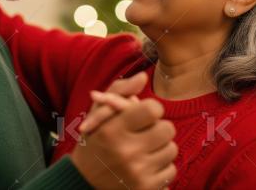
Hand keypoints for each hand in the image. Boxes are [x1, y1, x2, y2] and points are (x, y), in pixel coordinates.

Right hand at [70, 73, 176, 189]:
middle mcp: (126, 152)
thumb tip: (143, 76)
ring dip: (161, 148)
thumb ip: (121, 91)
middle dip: (158, 128)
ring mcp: (138, 173)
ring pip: (171, 150)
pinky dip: (161, 167)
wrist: (84, 182)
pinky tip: (146, 166)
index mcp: (113, 130)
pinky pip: (171, 170)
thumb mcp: (100, 113)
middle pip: (167, 129)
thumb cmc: (95, 141)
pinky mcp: (146, 189)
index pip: (154, 109)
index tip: (143, 115)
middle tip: (145, 133)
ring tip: (144, 150)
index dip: (151, 109)